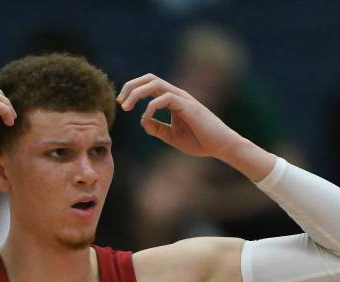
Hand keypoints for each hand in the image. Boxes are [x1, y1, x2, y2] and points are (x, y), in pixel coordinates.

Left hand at [117, 74, 239, 157]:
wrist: (220, 146)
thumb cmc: (198, 141)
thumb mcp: (171, 136)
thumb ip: (156, 128)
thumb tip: (142, 120)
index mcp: (172, 100)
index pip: (149, 85)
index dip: (133, 90)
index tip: (122, 104)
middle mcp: (177, 95)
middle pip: (149, 78)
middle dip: (131, 86)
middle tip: (120, 102)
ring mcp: (183, 99)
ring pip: (155, 84)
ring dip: (137, 93)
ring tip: (126, 106)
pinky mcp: (188, 106)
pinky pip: (165, 98)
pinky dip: (151, 107)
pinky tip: (146, 118)